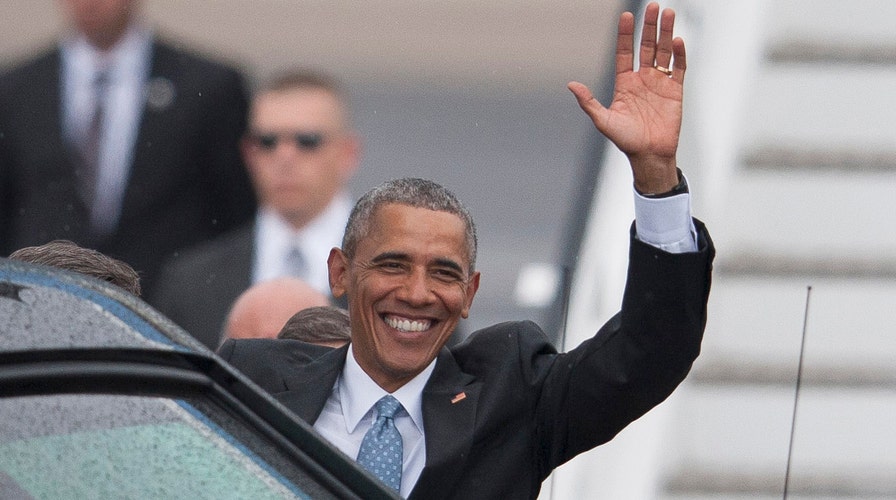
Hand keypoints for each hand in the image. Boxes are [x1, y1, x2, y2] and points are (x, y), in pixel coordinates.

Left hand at [569, 2, 685, 193]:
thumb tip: (571, 85)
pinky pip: (678, 68)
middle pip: (647, 46)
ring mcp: (659, 83)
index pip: (624, 52)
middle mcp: (642, 79)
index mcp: (625, 83)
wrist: (649, 155)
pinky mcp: (675, 91)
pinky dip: (679, 55)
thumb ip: (588, 102)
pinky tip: (678, 41)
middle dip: (649, 26)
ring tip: (669, 13)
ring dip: (666, 33)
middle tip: (652, 6)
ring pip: (664, 52)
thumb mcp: (603, 121)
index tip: (626, 16)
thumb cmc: (626, 140)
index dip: (625, 34)